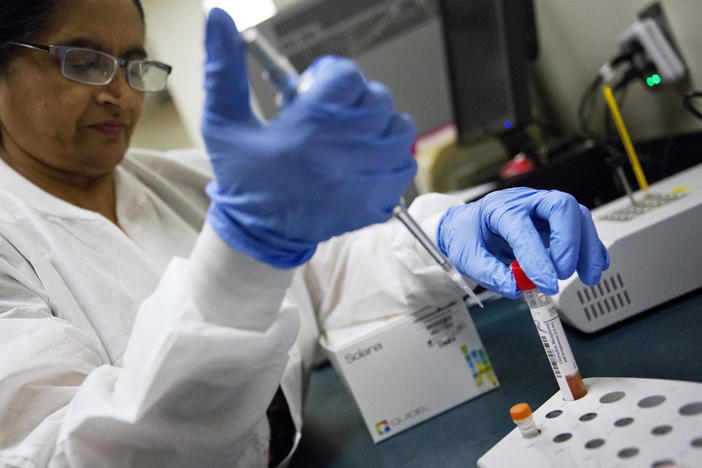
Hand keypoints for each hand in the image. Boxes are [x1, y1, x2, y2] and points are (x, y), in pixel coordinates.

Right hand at [201, 9, 416, 267]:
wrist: (261, 233)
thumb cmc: (245, 179)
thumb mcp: (225, 124)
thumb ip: (224, 70)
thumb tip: (219, 18)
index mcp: (312, 125)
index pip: (347, 75)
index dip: (330, 76)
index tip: (315, 89)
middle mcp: (347, 149)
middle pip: (376, 97)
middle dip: (353, 99)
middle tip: (328, 116)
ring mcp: (369, 176)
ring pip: (399, 126)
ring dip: (378, 125)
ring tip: (350, 137)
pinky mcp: (381, 199)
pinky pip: (405, 161)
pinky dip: (390, 157)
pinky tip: (362, 162)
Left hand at [436, 187, 608, 297]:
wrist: (469, 225)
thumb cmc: (468, 235)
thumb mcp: (466, 256)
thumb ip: (489, 273)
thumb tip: (516, 288)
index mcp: (499, 207)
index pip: (523, 228)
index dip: (537, 257)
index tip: (546, 284)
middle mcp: (525, 201)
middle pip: (560, 206)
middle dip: (568, 242)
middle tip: (562, 273)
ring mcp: (543, 208)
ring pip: (577, 215)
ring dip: (587, 247)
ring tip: (587, 277)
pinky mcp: (555, 220)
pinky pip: (581, 226)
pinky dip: (591, 247)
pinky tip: (595, 266)